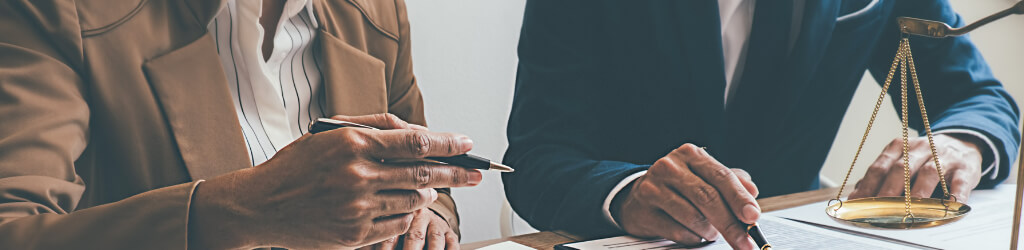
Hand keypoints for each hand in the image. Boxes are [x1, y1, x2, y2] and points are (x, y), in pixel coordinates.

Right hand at [188, 114, 481, 248]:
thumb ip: (373, 129)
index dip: (447, 143)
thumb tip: (418, 135)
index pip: (415, 142)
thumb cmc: (297, 165)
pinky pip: (398, 222)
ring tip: (427, 186)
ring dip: (426, 191)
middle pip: (423, 173)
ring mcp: (357, 208)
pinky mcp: (354, 234)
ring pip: (413, 198)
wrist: (260, 206)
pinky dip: (406, 212)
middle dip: (456, 172)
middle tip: (476, 173)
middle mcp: (357, 175)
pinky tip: (400, 204)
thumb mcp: (329, 134)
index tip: (466, 144)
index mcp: (352, 143)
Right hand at [612, 144, 760, 249]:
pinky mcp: (644, 210)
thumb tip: (752, 193)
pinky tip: (694, 234)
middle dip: (730, 223)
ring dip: (710, 231)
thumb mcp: (704, 177)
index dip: (739, 198)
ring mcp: (654, 188)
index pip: (721, 176)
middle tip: (744, 241)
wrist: (637, 197)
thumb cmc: (679, 187)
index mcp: (690, 155)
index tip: (753, 216)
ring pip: (693, 217)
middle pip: (707, 197)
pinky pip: (678, 231)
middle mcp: (670, 167)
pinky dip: (693, 238)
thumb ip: (731, 182)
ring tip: (712, 232)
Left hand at [849, 134, 983, 200]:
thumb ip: (883, 174)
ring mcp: (943, 157)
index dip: (867, 185)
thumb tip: (859, 192)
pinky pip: (959, 182)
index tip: (858, 202)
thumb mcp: (903, 159)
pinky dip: (955, 195)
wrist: (963, 144)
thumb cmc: (925, 158)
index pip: (880, 167)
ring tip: (909, 211)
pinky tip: (949, 207)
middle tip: (879, 210)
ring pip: (928, 174)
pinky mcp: (965, 168)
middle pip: (901, 169)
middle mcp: (920, 149)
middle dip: (888, 191)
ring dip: (917, 194)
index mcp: (900, 146)